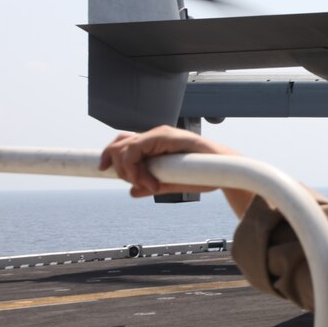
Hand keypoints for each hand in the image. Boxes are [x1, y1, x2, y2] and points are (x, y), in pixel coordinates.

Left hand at [99, 125, 237, 197]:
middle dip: (119, 167)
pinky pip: (136, 150)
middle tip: (136, 184)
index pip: (123, 143)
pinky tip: (151, 183)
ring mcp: (159, 134)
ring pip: (124, 148)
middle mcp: (154, 134)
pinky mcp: (164, 136)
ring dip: (128, 170)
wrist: (225, 169)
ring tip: (148, 185)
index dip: (108, 154)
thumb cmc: (202, 174)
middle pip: (118, 143)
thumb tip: (131, 192)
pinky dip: (137, 169)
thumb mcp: (170, 183)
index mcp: (154, 142)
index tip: (102, 169)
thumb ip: (151, 185)